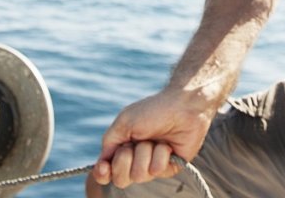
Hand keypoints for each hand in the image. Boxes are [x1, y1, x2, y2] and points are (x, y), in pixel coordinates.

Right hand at [90, 86, 218, 187]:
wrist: (183, 105)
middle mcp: (137, 160)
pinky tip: (168, 144)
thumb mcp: (124, 121)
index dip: (103, 173)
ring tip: (156, 139)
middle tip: (137, 141)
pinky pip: (156, 170)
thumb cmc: (154, 110)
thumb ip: (109, 142)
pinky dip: (160, 154)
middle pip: (121, 179)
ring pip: (138, 175)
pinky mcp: (169, 168)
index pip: (107, 172)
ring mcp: (153, 165)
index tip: (104, 168)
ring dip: (145, 152)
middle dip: (125, 159)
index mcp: (124, 148)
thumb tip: (101, 164)